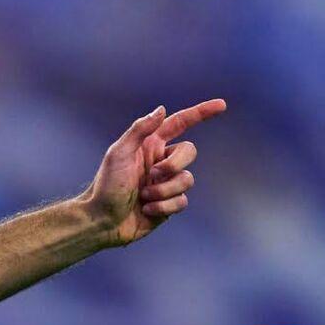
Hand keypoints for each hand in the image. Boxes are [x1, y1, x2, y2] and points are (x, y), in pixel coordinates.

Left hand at [81, 99, 226, 247]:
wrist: (103, 220)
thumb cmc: (106, 185)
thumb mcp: (119, 153)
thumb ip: (140, 130)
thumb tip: (162, 109)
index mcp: (150, 144)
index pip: (180, 123)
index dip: (201, 113)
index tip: (222, 104)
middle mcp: (161, 160)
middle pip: (190, 152)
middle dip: (174, 163)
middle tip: (153, 174)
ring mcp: (166, 182)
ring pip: (187, 179)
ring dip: (164, 190)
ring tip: (143, 196)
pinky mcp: (169, 203)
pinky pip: (182, 201)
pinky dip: (164, 206)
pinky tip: (146, 210)